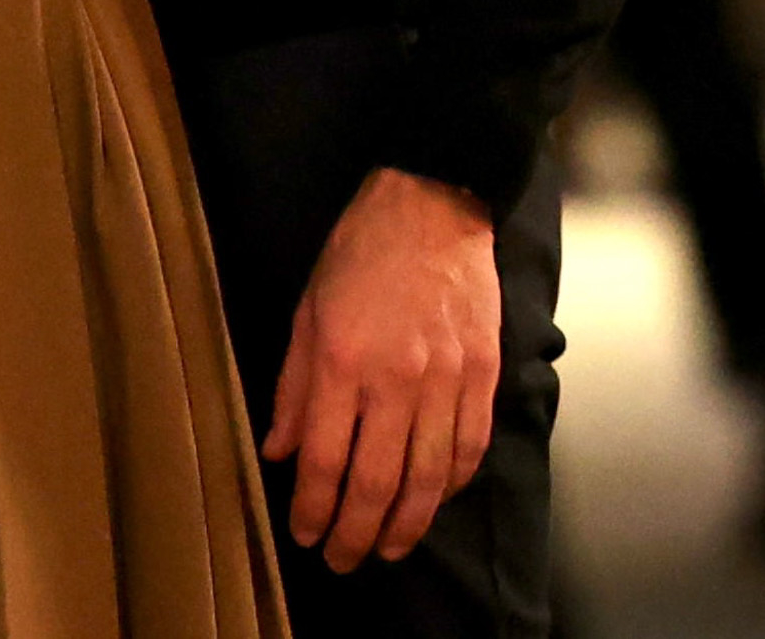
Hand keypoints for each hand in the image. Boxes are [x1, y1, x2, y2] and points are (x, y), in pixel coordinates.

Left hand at [262, 168, 500, 572]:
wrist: (433, 204)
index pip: (326, 459)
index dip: (314, 508)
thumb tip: (280, 450)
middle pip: (377, 481)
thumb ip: (293, 387)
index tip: (305, 533)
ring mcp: (447, 379)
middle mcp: (397, 378)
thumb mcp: (306, 310)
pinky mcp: (484, 373)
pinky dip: (452, 485)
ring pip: (430, 478)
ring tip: (387, 547)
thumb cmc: (360, 251)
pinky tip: (434, 499)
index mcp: (344, 360)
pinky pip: (470, 447)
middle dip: (356, 533)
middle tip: (343, 559)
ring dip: (407, 524)